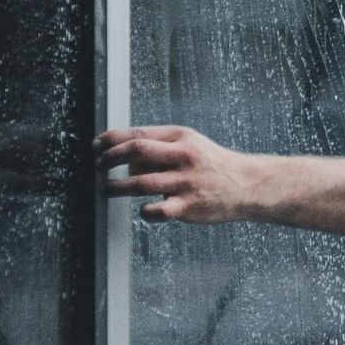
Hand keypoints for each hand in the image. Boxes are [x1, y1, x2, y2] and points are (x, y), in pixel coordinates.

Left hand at [99, 123, 250, 223]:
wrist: (247, 185)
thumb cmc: (213, 165)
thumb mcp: (190, 145)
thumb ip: (160, 149)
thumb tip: (127, 160)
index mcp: (181, 137)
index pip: (138, 133)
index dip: (111, 139)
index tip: (97, 146)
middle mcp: (183, 156)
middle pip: (136, 152)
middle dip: (109, 159)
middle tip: (97, 166)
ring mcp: (185, 182)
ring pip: (141, 183)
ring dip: (116, 187)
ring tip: (106, 189)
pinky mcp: (188, 206)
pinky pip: (157, 210)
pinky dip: (144, 211)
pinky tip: (143, 209)